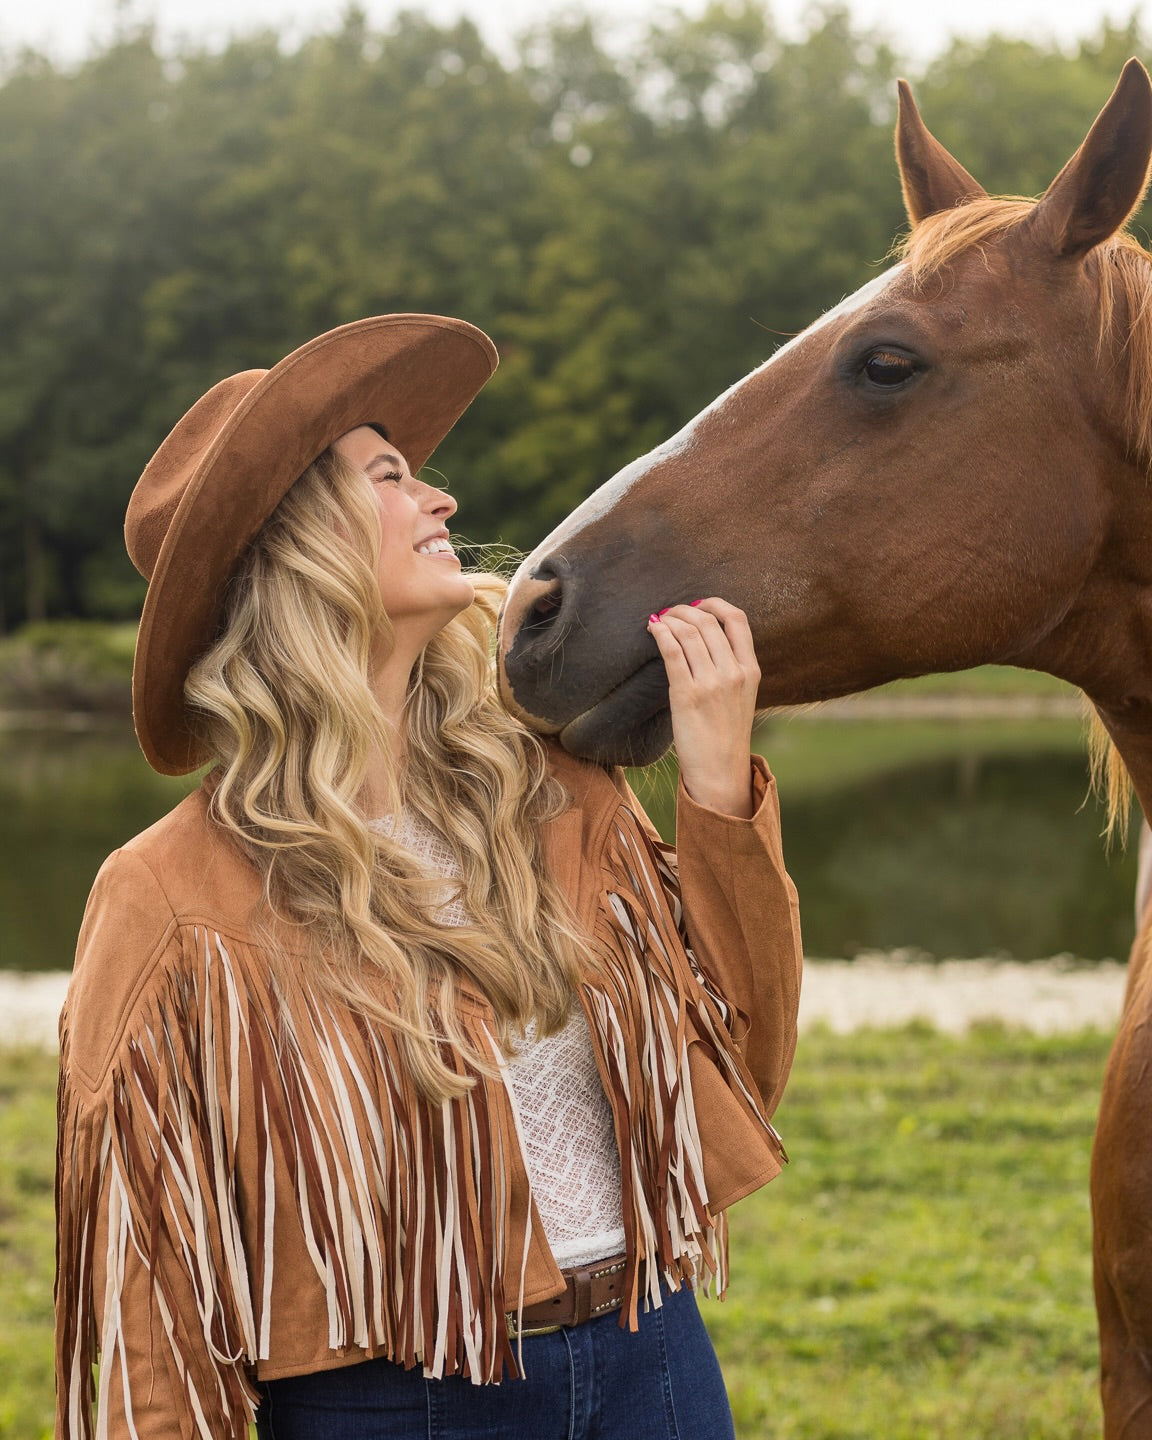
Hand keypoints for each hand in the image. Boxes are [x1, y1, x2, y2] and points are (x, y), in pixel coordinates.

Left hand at [646, 598, 760, 816]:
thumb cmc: (725, 735)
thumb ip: (730, 667)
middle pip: (708, 621)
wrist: (720, 771)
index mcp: (751, 670)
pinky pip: (672, 650)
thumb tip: (702, 637)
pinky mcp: (687, 694)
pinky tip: (652, 628)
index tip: (699, 603)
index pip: (738, 620)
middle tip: (670, 612)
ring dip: (670, 619)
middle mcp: (734, 673)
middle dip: (685, 610)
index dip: (715, 603)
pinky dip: (660, 633)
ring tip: (659, 620)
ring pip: (688, 632)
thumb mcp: (741, 697)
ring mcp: (711, 683)